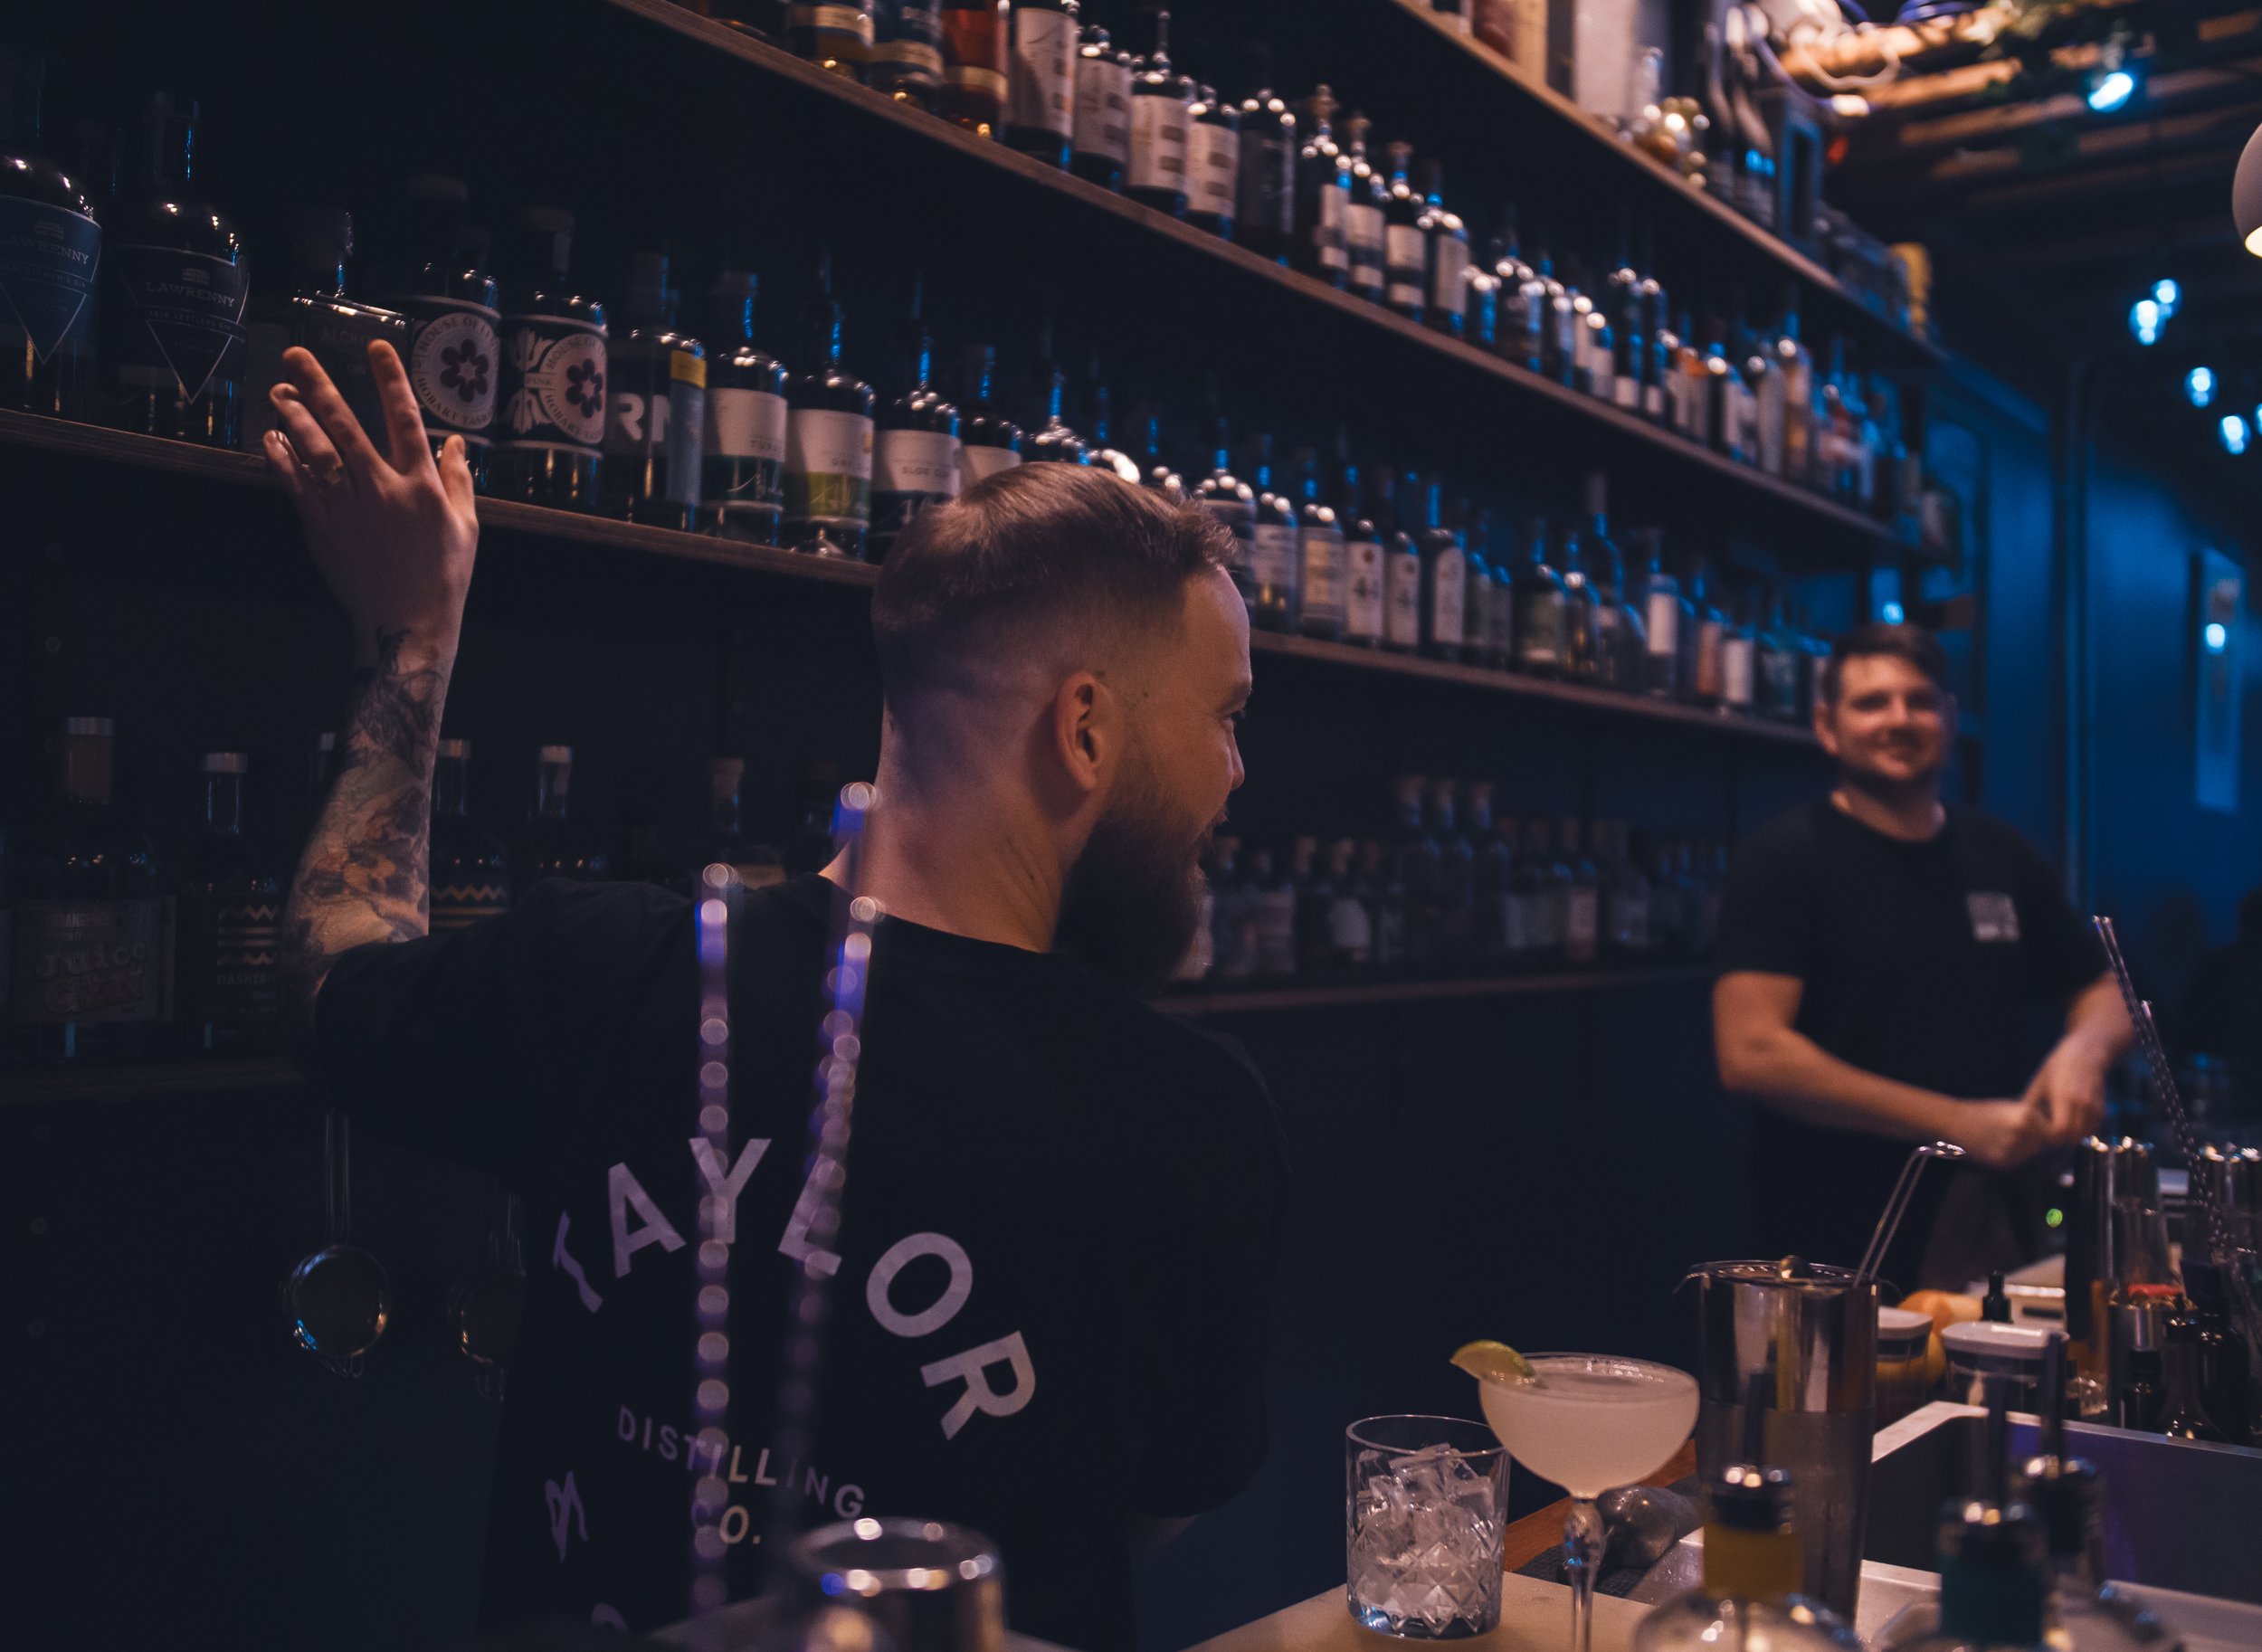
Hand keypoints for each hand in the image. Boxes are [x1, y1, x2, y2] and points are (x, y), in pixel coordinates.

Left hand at [261, 340, 476, 667]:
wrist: (406, 624)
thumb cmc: (444, 576)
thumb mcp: (466, 527)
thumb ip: (459, 481)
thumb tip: (454, 443)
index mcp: (422, 487)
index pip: (405, 421)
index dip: (390, 381)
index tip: (375, 348)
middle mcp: (381, 489)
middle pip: (346, 426)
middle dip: (320, 386)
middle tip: (297, 356)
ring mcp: (347, 508)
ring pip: (315, 450)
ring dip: (294, 416)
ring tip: (279, 390)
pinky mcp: (322, 529)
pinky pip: (297, 486)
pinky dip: (282, 460)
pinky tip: (272, 439)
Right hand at [1949, 1098, 2050, 1170]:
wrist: (1953, 1122)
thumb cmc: (1983, 1112)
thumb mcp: (2010, 1107)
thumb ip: (2033, 1118)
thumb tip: (2054, 1132)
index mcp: (2026, 1115)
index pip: (2052, 1131)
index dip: (2046, 1131)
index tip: (2037, 1130)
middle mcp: (2021, 1132)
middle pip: (2042, 1144)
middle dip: (2035, 1141)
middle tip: (2014, 1134)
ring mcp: (2012, 1148)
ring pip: (2030, 1154)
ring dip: (2023, 1150)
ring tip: (2002, 1139)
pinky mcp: (2002, 1162)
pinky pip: (2016, 1161)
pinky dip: (2010, 1156)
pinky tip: (1995, 1146)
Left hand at [2023, 1037, 2109, 1146]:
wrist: (2085, 1054)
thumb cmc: (2056, 1067)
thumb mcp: (2039, 1083)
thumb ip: (2030, 1104)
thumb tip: (2018, 1123)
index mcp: (2064, 1097)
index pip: (2059, 1130)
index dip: (2049, 1136)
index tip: (2039, 1133)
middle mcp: (2082, 1104)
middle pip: (2072, 1136)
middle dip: (2058, 1139)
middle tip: (2046, 1136)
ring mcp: (2094, 1107)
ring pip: (2083, 1134)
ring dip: (2071, 1136)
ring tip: (2056, 1131)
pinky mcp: (2102, 1108)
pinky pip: (2092, 1128)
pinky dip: (2081, 1131)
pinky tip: (2069, 1125)